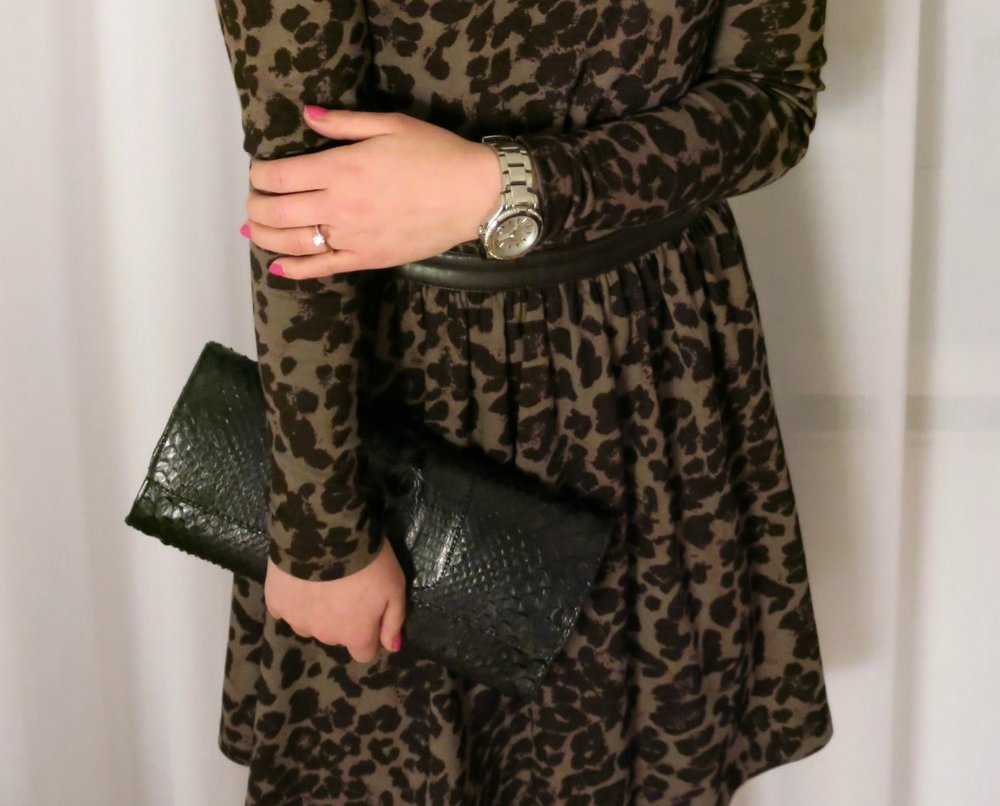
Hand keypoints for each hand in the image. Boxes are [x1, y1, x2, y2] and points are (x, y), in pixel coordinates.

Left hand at [243, 107, 502, 278]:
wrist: (473, 195)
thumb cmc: (435, 154)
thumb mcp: (389, 125)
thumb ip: (342, 123)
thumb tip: (306, 115)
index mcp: (341, 168)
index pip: (278, 176)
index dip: (259, 174)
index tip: (259, 171)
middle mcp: (339, 206)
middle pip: (276, 211)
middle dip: (256, 205)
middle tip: (255, 199)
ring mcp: (352, 237)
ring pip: (291, 243)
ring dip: (265, 236)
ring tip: (255, 228)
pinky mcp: (367, 259)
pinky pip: (321, 268)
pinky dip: (294, 269)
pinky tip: (277, 266)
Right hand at [262, 540, 406, 662]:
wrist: (326, 534)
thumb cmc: (369, 562)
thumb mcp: (395, 588)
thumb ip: (394, 621)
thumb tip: (391, 648)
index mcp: (355, 634)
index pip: (363, 653)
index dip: (368, 635)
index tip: (369, 613)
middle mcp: (325, 636)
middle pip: (336, 636)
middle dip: (342, 619)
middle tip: (347, 588)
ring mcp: (297, 621)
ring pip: (310, 623)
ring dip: (316, 610)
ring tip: (322, 581)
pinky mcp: (276, 603)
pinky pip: (285, 608)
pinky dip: (292, 598)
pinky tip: (298, 579)